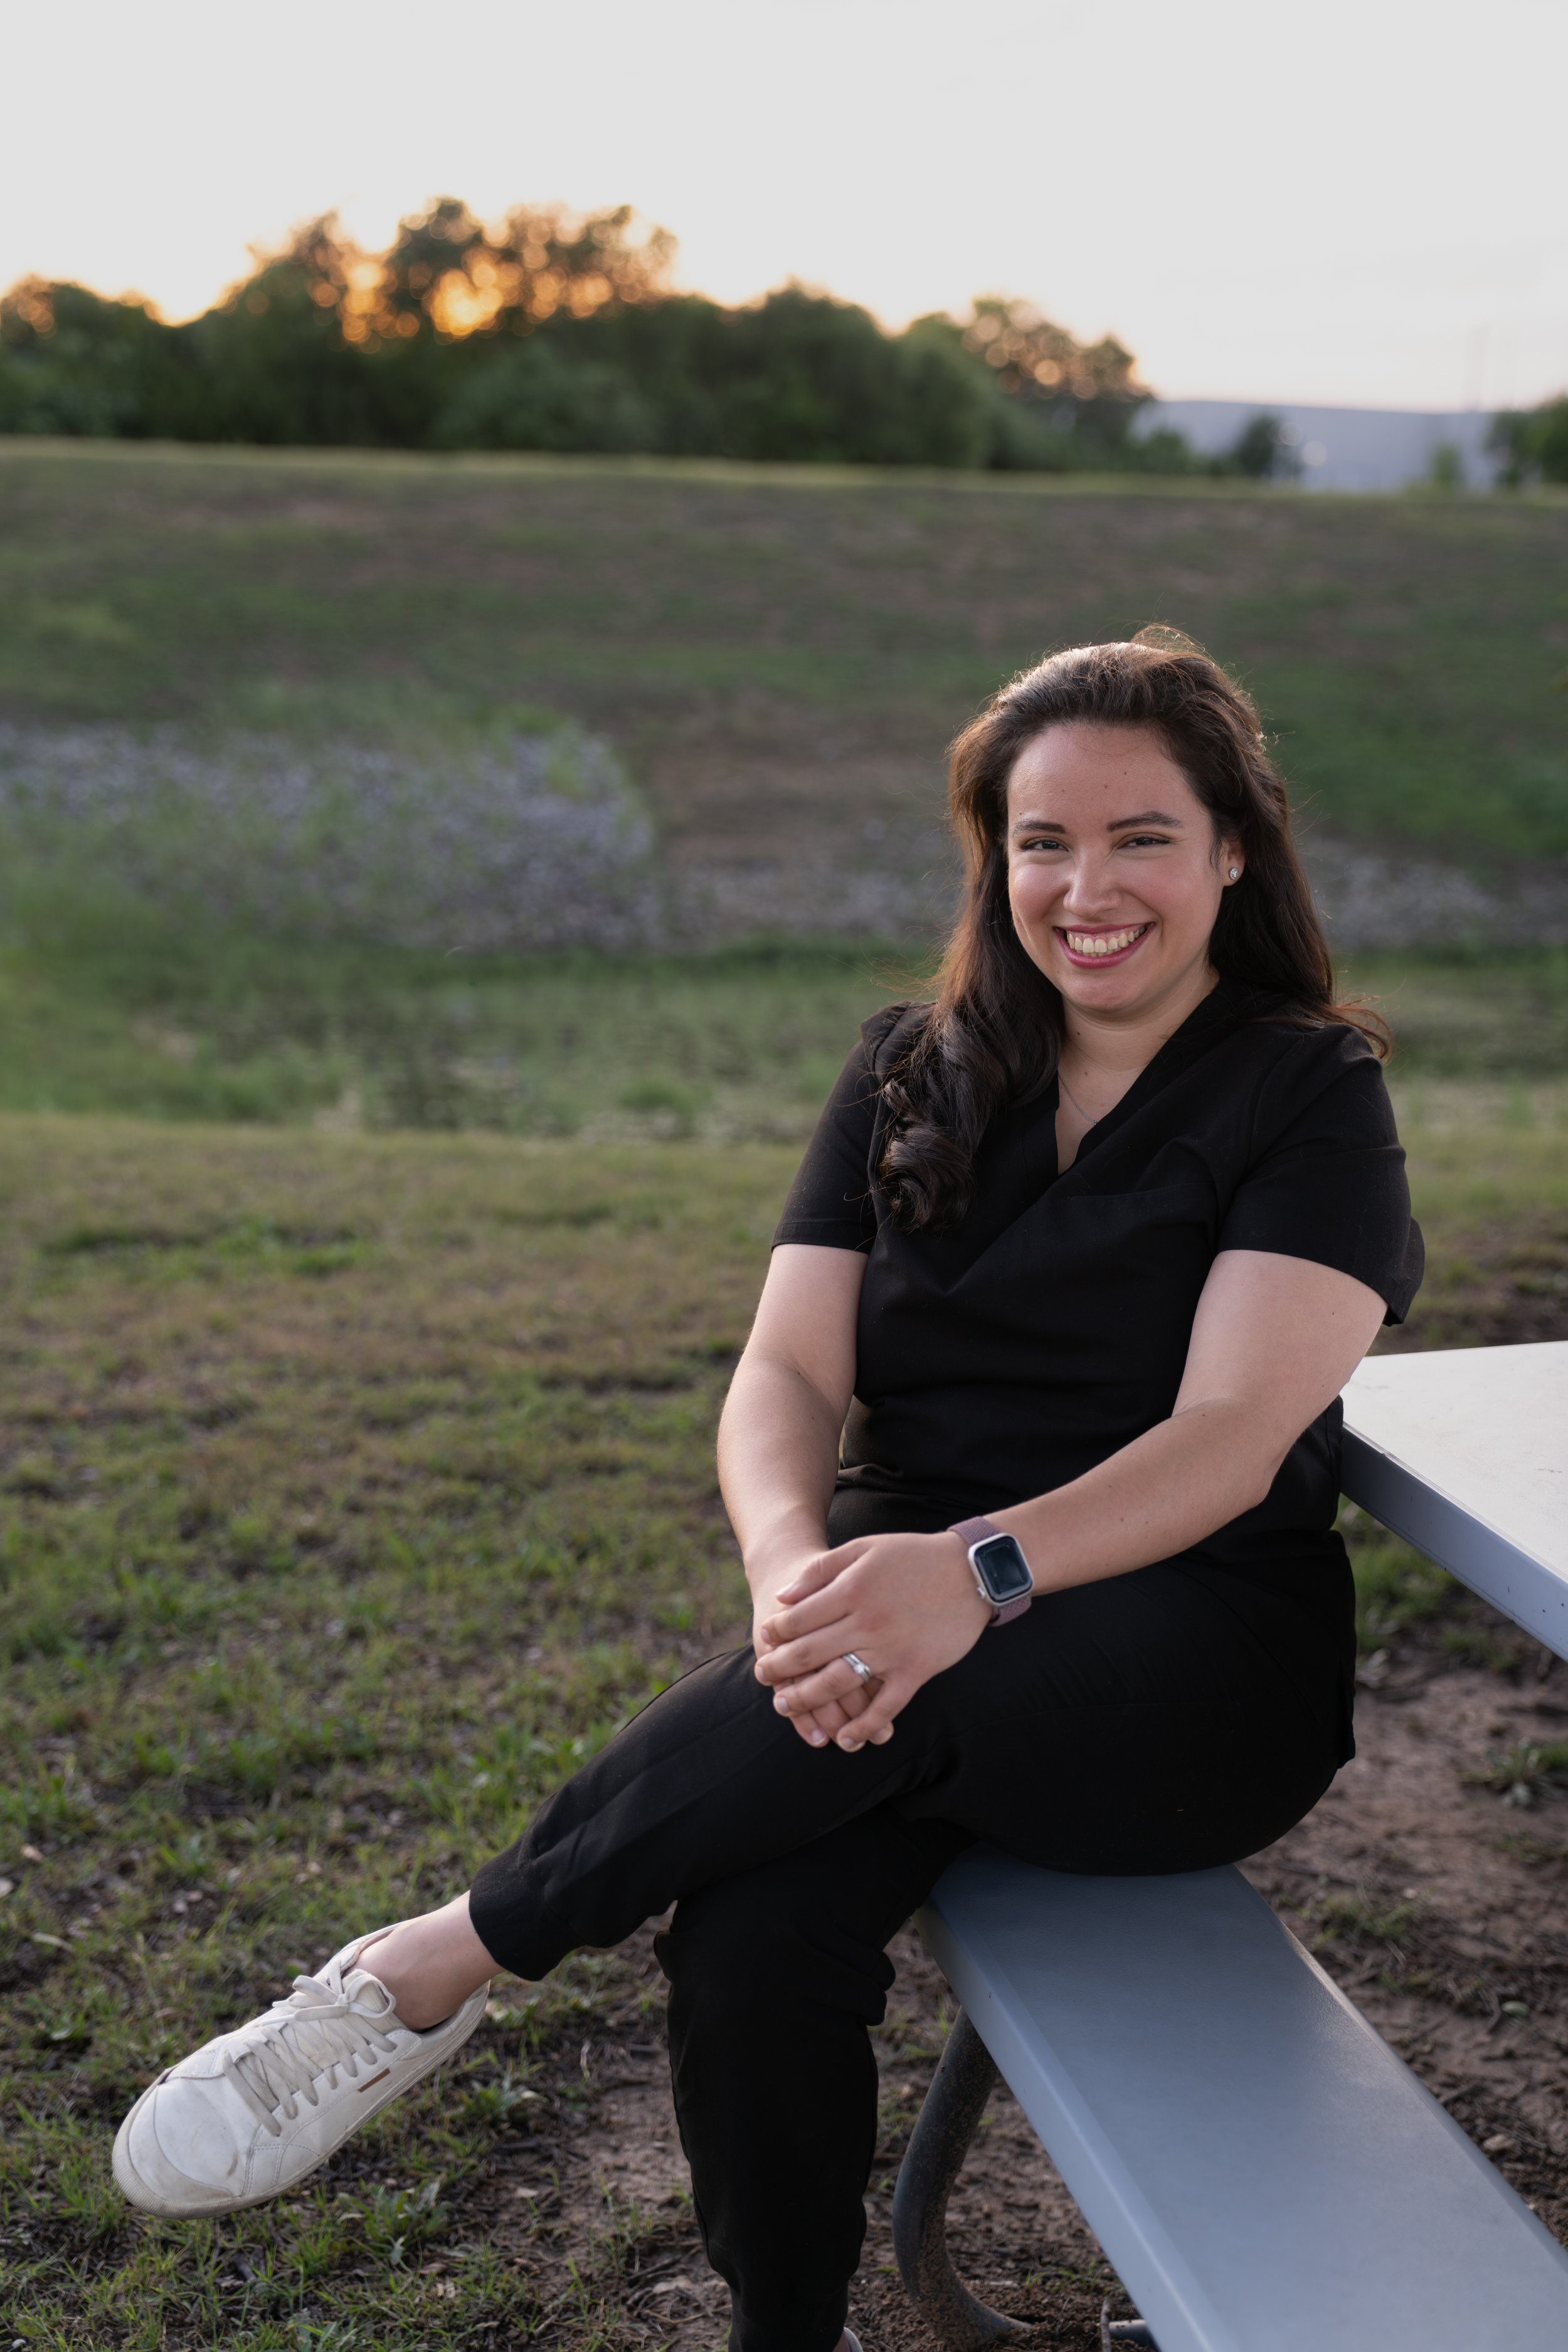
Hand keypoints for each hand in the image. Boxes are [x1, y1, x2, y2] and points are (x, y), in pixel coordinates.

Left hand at [754, 1531, 991, 1751]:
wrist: (971, 1570)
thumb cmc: (914, 1555)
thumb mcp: (864, 1548)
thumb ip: (821, 1570)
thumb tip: (784, 1597)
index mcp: (850, 1591)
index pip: (798, 1619)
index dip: (776, 1632)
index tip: (766, 1638)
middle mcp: (866, 1624)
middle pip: (809, 1654)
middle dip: (779, 1668)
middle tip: (763, 1677)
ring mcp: (891, 1651)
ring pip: (838, 1683)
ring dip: (807, 1699)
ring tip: (785, 1706)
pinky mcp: (915, 1671)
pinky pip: (886, 1706)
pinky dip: (864, 1726)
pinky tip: (845, 1738)